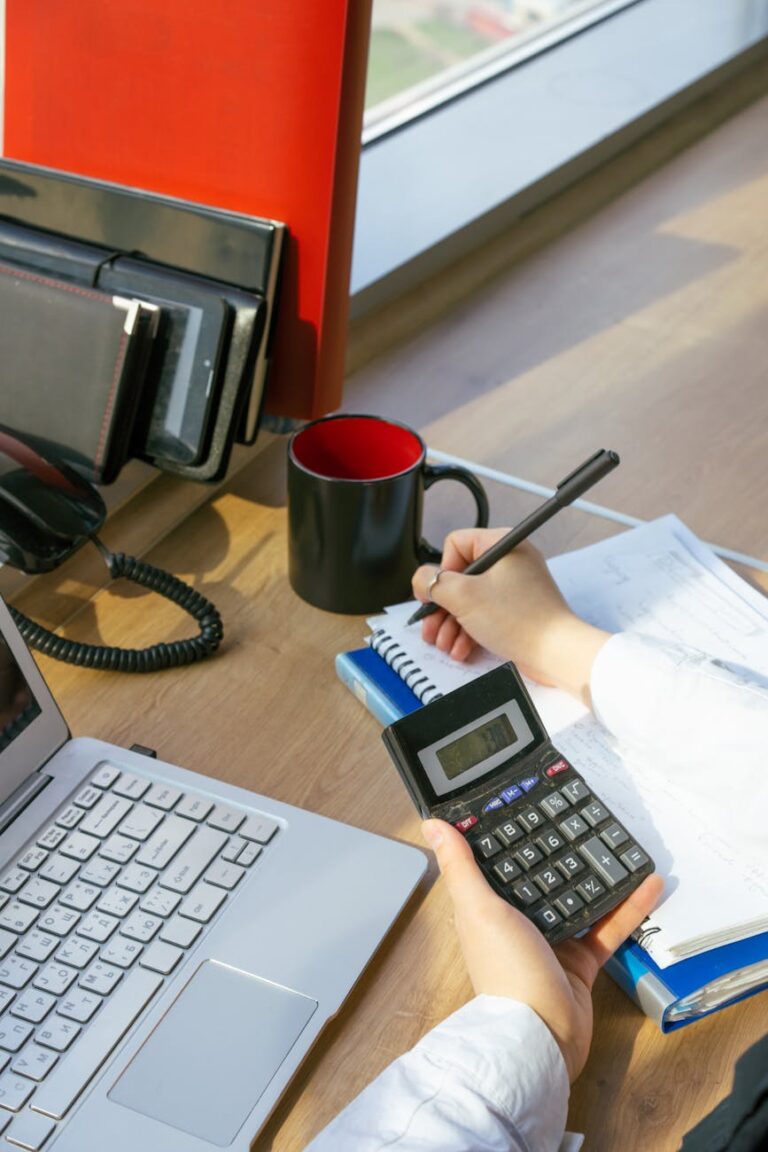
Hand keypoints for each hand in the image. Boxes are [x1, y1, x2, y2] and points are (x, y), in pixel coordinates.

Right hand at [412, 529, 609, 702]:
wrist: (556, 653)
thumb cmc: (522, 620)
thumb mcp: (464, 596)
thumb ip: (434, 583)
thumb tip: (422, 580)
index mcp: (502, 545)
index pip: (455, 544)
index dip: (441, 570)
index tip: (437, 593)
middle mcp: (509, 561)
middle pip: (459, 576)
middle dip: (442, 606)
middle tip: (431, 625)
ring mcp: (514, 586)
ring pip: (469, 599)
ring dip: (451, 624)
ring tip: (445, 643)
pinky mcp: (516, 610)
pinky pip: (483, 614)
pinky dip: (469, 631)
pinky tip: (461, 649)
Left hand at [422, 818, 663, 1081]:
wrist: (543, 1034)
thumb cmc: (505, 973)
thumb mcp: (479, 909)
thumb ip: (461, 866)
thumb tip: (433, 824)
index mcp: (487, 908)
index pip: (499, 861)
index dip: (512, 834)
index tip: (528, 803)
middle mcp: (518, 921)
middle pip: (543, 876)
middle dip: (561, 850)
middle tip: (582, 818)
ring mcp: (551, 940)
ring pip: (579, 897)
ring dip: (599, 873)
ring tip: (618, 844)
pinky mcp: (581, 960)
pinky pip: (608, 926)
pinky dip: (629, 906)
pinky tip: (647, 883)